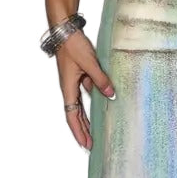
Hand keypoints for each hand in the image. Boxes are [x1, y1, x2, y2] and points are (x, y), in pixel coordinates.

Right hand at [55, 30, 114, 149]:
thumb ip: (101, 79)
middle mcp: (69, 88)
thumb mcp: (89, 63)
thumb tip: (111, 94)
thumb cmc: (73, 45)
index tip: (85, 144)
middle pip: (75, 115)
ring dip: (86, 120)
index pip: (72, 116)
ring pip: (80, 107)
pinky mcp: (78, 76)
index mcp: (68, 88)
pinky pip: (85, 95)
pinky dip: (91, 104)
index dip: (78, 131)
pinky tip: (101, 108)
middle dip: (82, 131)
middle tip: (90, 146)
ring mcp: (73, 83)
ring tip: (94, 133)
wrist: (65, 31)